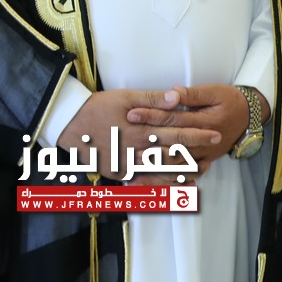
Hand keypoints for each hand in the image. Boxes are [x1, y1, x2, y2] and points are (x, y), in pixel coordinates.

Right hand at [57, 88, 220, 181]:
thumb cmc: (95, 107)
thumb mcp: (123, 97)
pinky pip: (144, 182)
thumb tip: (177, 98)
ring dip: (183, 174)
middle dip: (196, 156)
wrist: (67, 123)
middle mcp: (137, 152)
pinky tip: (171, 185)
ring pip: (162, 174)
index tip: (215, 135)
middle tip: (213, 157)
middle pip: (174, 157)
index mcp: (141, 131)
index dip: (198, 136)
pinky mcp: (119, 173)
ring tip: (199, 172)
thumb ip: (152, 99)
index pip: (176, 135)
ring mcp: (128, 166)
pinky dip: (161, 184)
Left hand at [126, 84, 258, 172]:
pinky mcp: (204, 161)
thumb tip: (172, 93)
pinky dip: (170, 182)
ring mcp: (204, 155)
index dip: (151, 116)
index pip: (173, 119)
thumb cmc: (229, 100)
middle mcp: (204, 142)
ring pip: (180, 167)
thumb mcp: (214, 92)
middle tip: (128, 147)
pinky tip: (154, 184)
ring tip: (136, 170)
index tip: (131, 114)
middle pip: (174, 147)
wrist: (249, 115)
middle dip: (150, 147)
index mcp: (205, 122)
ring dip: (158, 170)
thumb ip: (192, 95)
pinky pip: (186, 176)